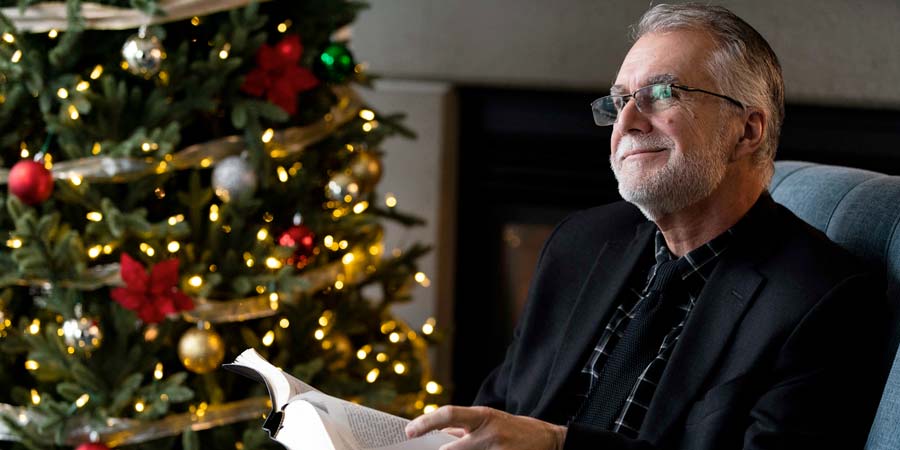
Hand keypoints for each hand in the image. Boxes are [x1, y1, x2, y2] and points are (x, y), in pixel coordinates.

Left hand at [405, 405, 566, 449]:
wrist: (549, 442)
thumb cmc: (515, 430)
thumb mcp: (489, 422)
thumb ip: (462, 429)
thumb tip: (434, 435)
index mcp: (483, 416)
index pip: (448, 414)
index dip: (426, 422)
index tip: (408, 432)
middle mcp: (489, 433)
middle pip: (451, 449)